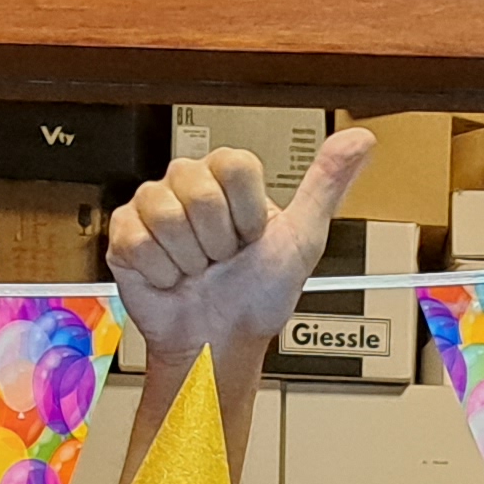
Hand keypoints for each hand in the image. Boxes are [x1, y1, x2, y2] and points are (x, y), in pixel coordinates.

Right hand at [108, 129, 376, 359]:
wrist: (218, 344)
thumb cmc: (257, 298)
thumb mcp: (303, 239)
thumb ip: (326, 184)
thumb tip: (360, 139)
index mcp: (228, 177)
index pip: (235, 166)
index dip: (247, 212)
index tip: (251, 237)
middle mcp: (188, 183)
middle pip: (199, 190)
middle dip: (218, 241)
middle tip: (222, 260)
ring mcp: (152, 206)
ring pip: (167, 215)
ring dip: (190, 260)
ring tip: (197, 270)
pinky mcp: (124, 234)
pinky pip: (139, 241)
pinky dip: (161, 273)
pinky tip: (171, 279)